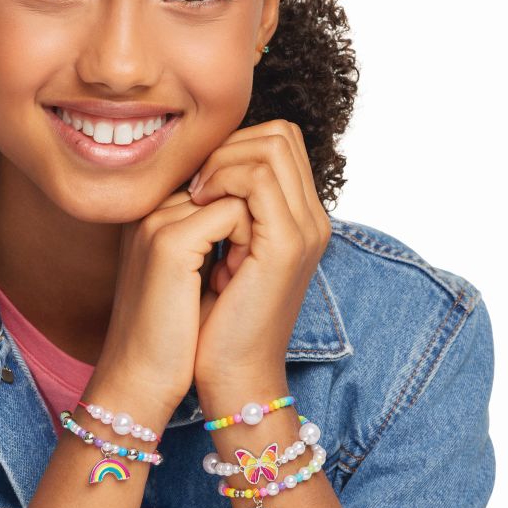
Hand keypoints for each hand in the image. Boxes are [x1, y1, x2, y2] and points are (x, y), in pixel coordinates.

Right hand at [96, 185, 257, 413]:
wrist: (139, 380)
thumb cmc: (172, 336)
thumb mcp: (192, 272)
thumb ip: (209, 231)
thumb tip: (253, 205)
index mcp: (154, 212)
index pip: (220, 174)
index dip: (246, 212)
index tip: (241, 258)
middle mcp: (151, 208)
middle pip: (230, 174)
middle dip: (254, 214)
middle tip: (245, 265)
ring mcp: (157, 221)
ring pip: (237, 188)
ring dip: (255, 229)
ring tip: (240, 273)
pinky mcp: (169, 243)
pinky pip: (235, 212)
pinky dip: (250, 243)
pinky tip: (235, 279)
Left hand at [189, 119, 331, 393]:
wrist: (229, 373)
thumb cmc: (215, 318)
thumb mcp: (220, 250)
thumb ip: (223, 209)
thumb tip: (198, 168)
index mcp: (299, 219)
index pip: (278, 141)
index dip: (234, 146)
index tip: (198, 181)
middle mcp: (311, 219)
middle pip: (280, 134)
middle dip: (229, 146)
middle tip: (196, 186)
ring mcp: (305, 230)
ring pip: (272, 146)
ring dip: (224, 161)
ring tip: (197, 197)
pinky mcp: (286, 245)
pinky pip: (258, 179)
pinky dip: (222, 180)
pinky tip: (199, 205)